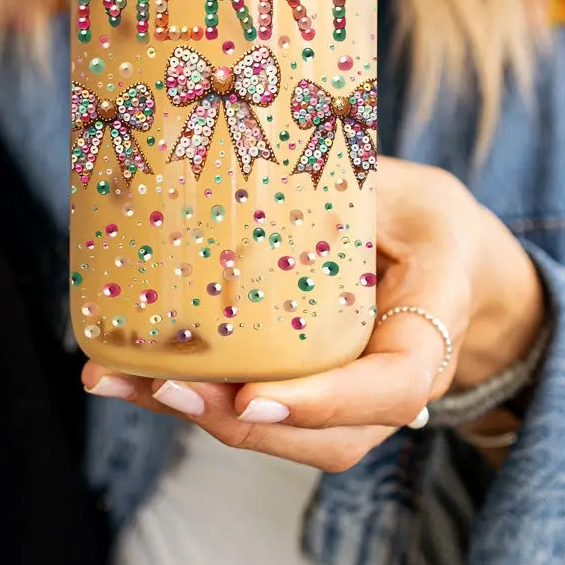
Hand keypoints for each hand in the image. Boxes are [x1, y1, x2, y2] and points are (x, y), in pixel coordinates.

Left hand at [82, 158, 546, 472]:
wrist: (445, 263)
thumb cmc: (424, 218)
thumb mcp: (407, 188)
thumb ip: (353, 178)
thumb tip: (258, 127)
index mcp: (433, 325)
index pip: (395, 386)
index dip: (326, 402)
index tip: (254, 396)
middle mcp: (396, 381)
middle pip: (329, 436)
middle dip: (238, 422)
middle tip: (163, 387)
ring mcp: (353, 399)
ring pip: (286, 437)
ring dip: (199, 416)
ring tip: (119, 382)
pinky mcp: (310, 392)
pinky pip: (258, 412)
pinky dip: (194, 398)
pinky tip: (128, 374)